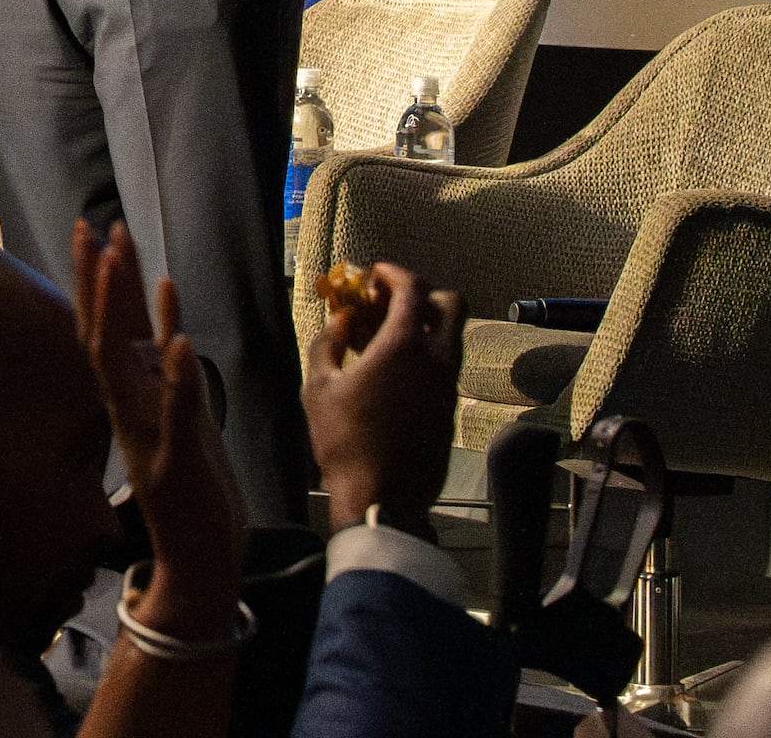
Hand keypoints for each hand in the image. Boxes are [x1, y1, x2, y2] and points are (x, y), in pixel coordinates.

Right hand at [75, 217, 243, 638]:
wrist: (198, 556)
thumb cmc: (192, 488)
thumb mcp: (178, 419)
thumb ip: (166, 378)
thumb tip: (161, 333)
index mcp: (131, 396)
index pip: (107, 327)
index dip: (100, 279)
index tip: (95, 230)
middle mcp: (129, 408)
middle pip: (103, 331)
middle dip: (97, 278)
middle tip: (89, 225)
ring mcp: (148, 432)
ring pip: (123, 361)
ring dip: (120, 308)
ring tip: (118, 257)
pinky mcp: (176, 461)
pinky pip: (175, 412)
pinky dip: (177, 377)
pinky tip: (181, 340)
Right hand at [306, 259, 464, 537]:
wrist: (382, 498)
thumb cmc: (344, 442)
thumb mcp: (319, 387)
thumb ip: (328, 343)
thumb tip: (342, 321)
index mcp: (404, 346)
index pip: (413, 287)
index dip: (394, 273)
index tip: (374, 274)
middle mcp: (437, 361)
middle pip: (451, 305)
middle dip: (423, 294)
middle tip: (390, 303)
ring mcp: (449, 386)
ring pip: (451, 338)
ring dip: (424, 327)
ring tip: (386, 341)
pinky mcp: (451, 410)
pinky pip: (445, 368)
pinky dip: (426, 357)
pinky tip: (394, 374)